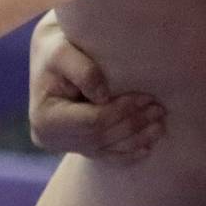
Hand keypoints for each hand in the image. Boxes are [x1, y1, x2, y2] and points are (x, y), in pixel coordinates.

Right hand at [28, 11, 165, 161]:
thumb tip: (102, 96)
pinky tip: (147, 148)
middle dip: (133, 124)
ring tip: (160, 125)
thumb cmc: (58, 49)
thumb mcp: (63, 52)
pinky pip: (106, 156)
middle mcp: (51, 139)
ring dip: (136, 139)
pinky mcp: (78, 147)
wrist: (53, 57)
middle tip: (160, 109)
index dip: (121, 111)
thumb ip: (82, 71)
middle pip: (101, 137)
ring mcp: (65, 146)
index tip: (146, 97)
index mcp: (45, 119)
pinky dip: (127, 153)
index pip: (92, 121)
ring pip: (107, 149)